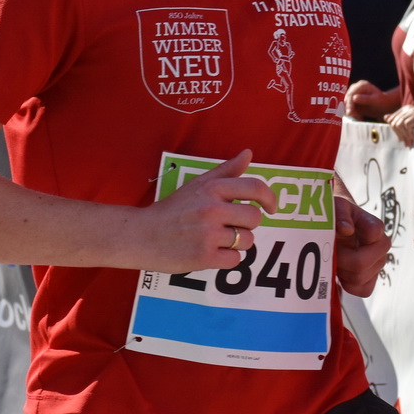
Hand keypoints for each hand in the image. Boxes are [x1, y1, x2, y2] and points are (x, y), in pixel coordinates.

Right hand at [140, 150, 278, 272]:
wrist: (142, 235)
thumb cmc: (173, 209)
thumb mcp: (197, 184)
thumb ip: (226, 170)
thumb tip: (248, 153)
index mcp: (212, 189)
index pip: (255, 188)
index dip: (269, 198)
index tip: (271, 208)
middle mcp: (212, 209)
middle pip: (255, 218)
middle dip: (247, 225)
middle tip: (229, 226)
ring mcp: (208, 234)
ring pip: (247, 241)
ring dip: (237, 243)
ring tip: (216, 240)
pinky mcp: (204, 257)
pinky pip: (236, 260)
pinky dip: (227, 259)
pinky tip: (211, 252)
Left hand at [333, 195, 388, 297]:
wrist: (339, 224)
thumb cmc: (337, 215)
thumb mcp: (335, 207)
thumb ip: (341, 214)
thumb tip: (347, 230)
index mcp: (373, 225)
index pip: (374, 231)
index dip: (357, 236)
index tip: (342, 231)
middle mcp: (381, 246)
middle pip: (361, 263)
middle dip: (340, 260)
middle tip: (330, 251)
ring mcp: (378, 264)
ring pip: (360, 279)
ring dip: (342, 272)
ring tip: (335, 259)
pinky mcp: (372, 278)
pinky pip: (364, 290)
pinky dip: (349, 285)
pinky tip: (341, 273)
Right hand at [345, 79, 400, 119]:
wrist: (384, 105)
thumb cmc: (381, 101)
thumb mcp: (375, 100)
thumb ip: (365, 99)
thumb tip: (354, 98)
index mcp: (362, 85)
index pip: (351, 94)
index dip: (349, 104)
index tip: (350, 113)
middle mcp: (356, 88)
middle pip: (347, 99)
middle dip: (349, 109)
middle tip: (355, 117)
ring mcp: (353, 94)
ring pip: (346, 104)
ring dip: (351, 112)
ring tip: (359, 118)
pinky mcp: (352, 100)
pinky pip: (349, 108)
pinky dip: (352, 113)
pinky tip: (359, 117)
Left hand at [384, 104, 413, 146]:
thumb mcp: (409, 125)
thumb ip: (398, 121)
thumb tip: (385, 117)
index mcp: (405, 109)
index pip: (392, 119)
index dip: (395, 131)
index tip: (401, 139)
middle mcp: (409, 107)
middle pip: (395, 122)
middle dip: (399, 135)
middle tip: (405, 143)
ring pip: (400, 124)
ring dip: (404, 136)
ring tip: (409, 142)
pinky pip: (407, 125)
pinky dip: (409, 133)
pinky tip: (413, 138)